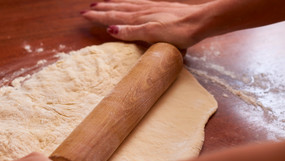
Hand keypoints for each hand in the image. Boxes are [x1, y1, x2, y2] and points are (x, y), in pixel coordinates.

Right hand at [81, 0, 209, 48]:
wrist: (200, 21)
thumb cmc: (178, 31)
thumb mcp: (153, 34)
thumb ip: (132, 31)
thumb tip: (111, 29)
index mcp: (138, 18)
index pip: (113, 16)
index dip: (98, 16)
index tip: (84, 15)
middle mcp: (142, 10)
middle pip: (116, 9)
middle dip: (101, 10)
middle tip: (87, 9)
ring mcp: (150, 8)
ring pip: (125, 5)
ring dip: (112, 5)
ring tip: (101, 4)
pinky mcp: (158, 8)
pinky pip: (136, 3)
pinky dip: (127, 3)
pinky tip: (128, 4)